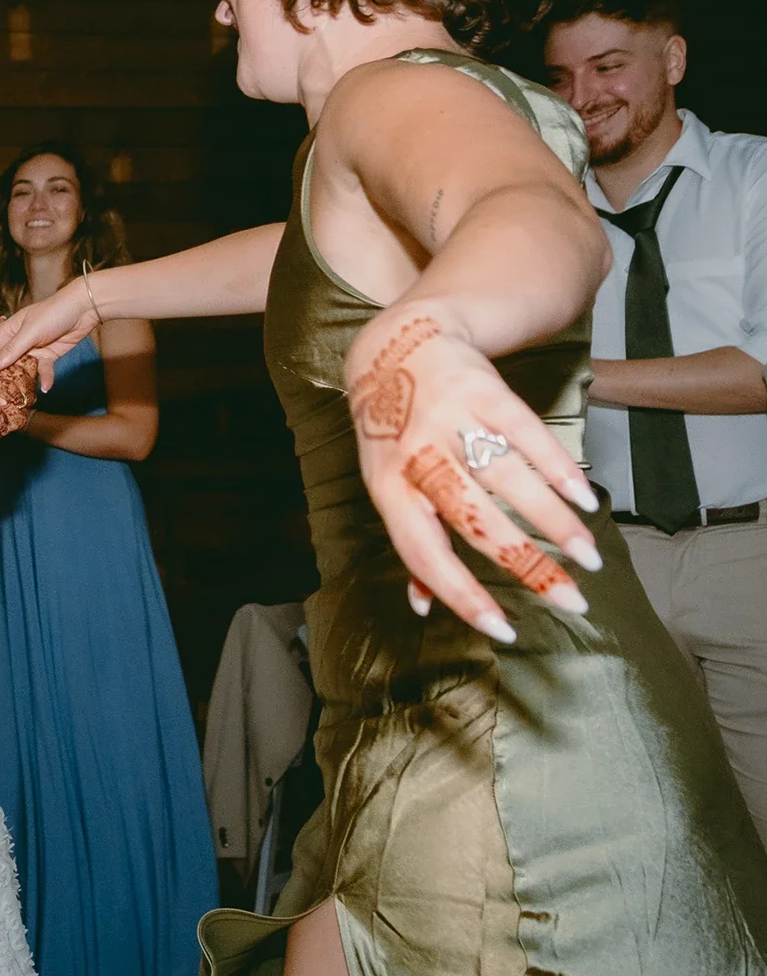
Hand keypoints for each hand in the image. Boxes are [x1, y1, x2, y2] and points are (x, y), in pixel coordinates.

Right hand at [0, 279, 97, 397]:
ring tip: (2, 413)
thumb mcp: (30, 332)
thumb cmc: (54, 312)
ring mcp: (28, 352)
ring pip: (13, 377)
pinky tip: (45, 389)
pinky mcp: (45, 357)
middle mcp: (12, 344)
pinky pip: (39, 372)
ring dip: (8, 394)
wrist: (84, 306)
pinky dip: (42, 380)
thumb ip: (10, 351)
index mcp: (2, 334)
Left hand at [346, 311, 601, 642]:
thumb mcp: (388, 485)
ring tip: (588, 558)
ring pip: (507, 479)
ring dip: (553, 522)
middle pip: (474, 519)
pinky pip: (527, 433)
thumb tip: (423, 605)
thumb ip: (412, 542)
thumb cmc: (394, 432)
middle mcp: (416, 456)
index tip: (504, 630)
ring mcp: (451, 420)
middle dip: (526, 565)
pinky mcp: (484, 389)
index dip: (461, 595)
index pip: (424, 552)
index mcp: (388, 489)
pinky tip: (585, 500)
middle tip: (571, 599)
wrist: (398, 345)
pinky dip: (558, 468)